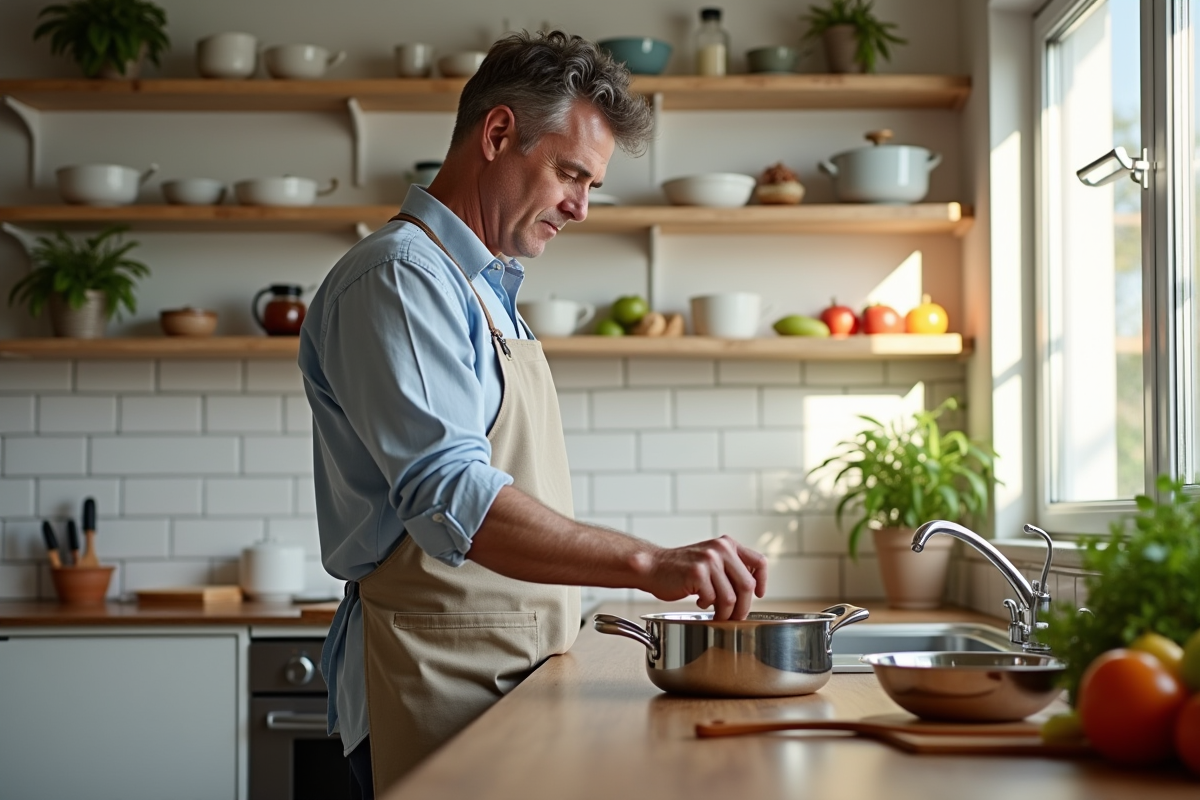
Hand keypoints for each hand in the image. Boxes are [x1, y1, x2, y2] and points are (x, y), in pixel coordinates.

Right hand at [642, 536, 767, 620]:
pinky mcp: (697, 573)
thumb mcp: (710, 559)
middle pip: (747, 585)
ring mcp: (709, 560)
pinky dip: (707, 606)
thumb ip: (730, 567)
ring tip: (716, 613)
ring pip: (730, 597)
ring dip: (724, 612)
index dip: (762, 582)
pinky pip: (712, 599)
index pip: (759, 561)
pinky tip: (699, 601)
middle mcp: (720, 549)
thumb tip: (751, 590)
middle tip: (735, 617)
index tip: (758, 595)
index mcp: (727, 544)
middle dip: (743, 607)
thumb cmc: (682, 568)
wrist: (654, 566)